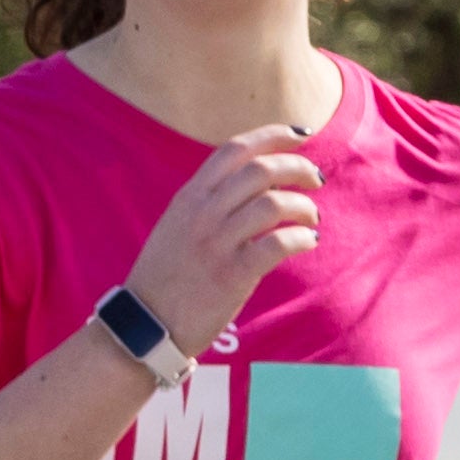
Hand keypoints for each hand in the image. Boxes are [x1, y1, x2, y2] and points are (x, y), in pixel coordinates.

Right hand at [122, 126, 323, 353]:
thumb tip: (262, 182)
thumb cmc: (166, 276)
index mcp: (188, 198)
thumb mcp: (178, 226)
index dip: (273, 135)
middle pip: (261, 170)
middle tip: (315, 180)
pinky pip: (278, 244)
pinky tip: (307, 242)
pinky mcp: (231, 275)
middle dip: (299, 167)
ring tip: (311, 218)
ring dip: (304, 206)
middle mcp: (201, 214)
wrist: (144, 324)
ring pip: (274, 204)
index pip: (234, 149)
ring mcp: (215, 244)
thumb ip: (210, 201)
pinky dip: (302, 238)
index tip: (300, 135)